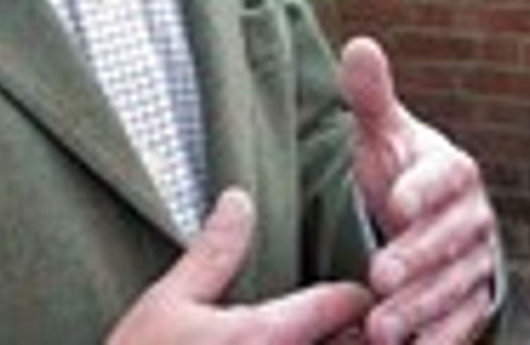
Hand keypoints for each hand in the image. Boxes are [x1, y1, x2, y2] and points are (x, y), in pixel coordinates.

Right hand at [109, 189, 371, 343]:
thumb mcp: (168, 305)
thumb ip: (214, 254)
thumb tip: (239, 199)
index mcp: (266, 337)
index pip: (347, 302)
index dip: (354, 294)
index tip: (346, 295)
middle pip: (361, 344)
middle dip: (359, 334)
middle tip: (343, 326)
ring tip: (324, 342)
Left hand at [342, 38, 497, 344]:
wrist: (418, 222)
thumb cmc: (397, 175)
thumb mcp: (381, 138)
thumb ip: (371, 98)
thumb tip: (359, 45)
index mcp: (453, 171)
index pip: (448, 176)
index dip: (424, 189)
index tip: (394, 201)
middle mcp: (474, 218)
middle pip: (452, 238)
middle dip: (418, 258)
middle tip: (380, 274)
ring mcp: (477, 264)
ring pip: (456, 286)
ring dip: (422, 308)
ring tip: (380, 327)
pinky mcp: (475, 304)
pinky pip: (466, 323)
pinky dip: (444, 338)